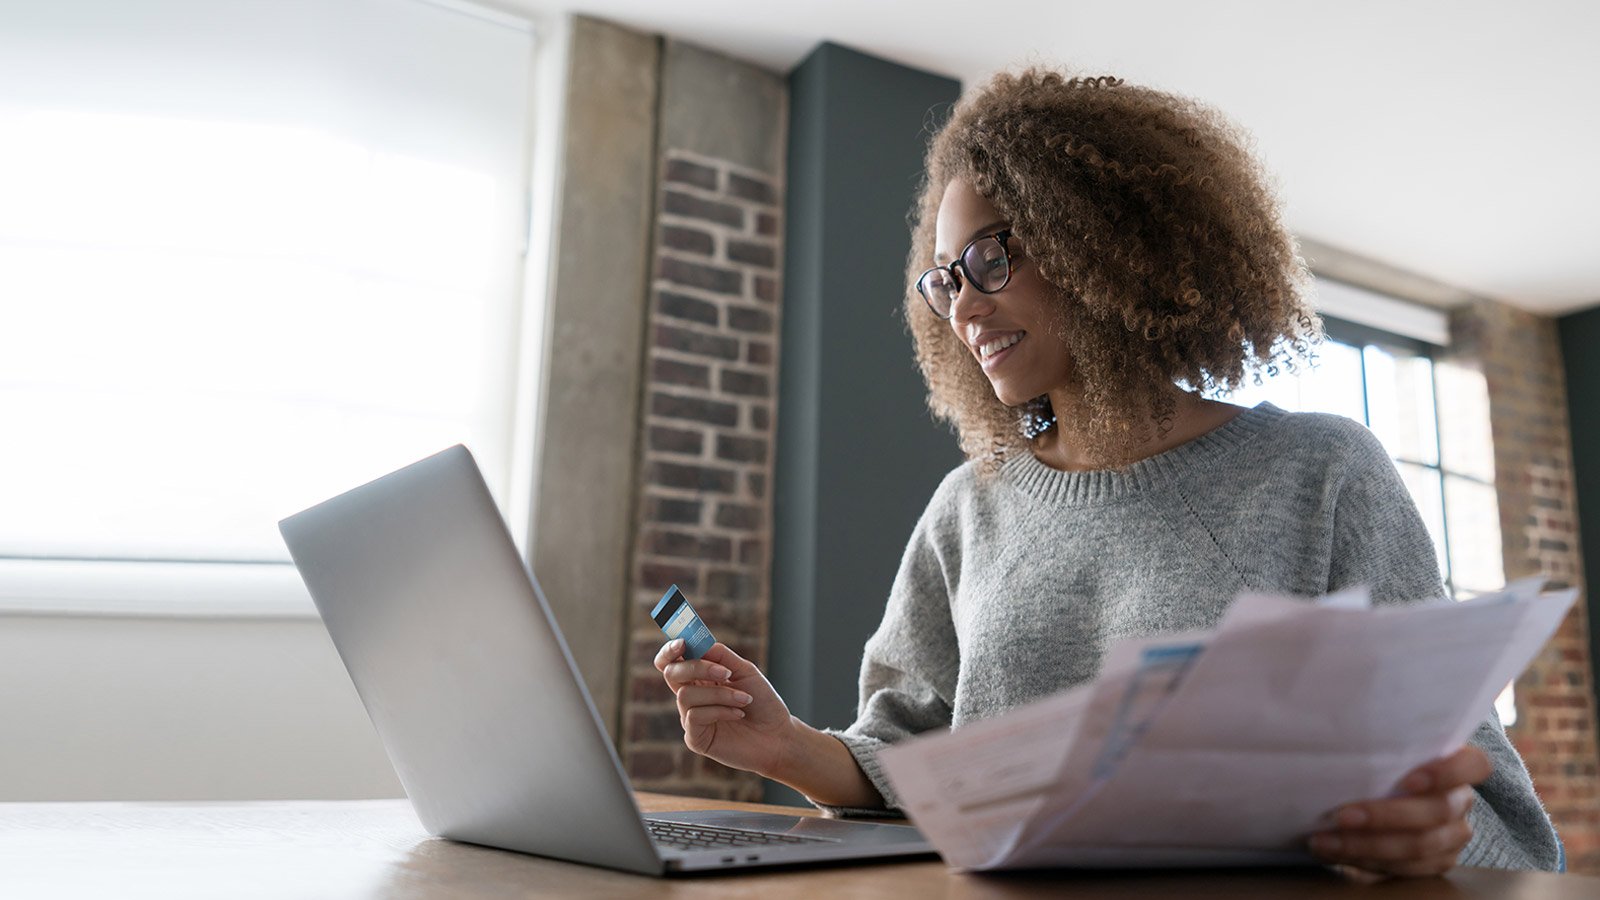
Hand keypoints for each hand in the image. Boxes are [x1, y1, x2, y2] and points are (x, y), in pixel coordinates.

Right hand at [653, 639, 796, 777]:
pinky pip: (694, 716)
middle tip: (725, 673)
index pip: (671, 662)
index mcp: (699, 678)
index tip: (682, 643)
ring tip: (744, 700)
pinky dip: (720, 711)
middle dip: (696, 667)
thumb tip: (699, 644)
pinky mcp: (695, 739)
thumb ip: (720, 656)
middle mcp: (691, 696)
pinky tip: (738, 714)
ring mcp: (691, 718)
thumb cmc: (762, 702)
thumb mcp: (744, 671)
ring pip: (686, 695)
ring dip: (720, 694)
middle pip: (671, 673)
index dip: (669, 650)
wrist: (778, 735)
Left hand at [1310, 745, 1491, 876]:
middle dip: (1385, 816)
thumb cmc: (1375, 758)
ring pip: (1421, 846)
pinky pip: (1407, 870)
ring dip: (1367, 845)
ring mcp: (1452, 835)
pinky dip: (1366, 861)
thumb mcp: (1381, 741)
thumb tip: (1334, 709)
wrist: (1373, 791)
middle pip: (1437, 812)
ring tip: (1325, 839)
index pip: (1475, 765)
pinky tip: (1332, 850)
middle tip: (1341, 816)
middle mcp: (1460, 800)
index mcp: (1456, 765)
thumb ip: (1378, 734)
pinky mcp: (1435, 862)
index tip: (1407, 780)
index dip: (1446, 773)